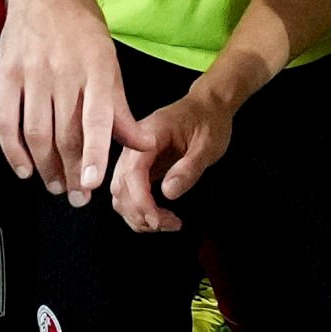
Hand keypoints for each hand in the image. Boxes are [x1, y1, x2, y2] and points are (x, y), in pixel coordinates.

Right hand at [0, 0, 131, 207]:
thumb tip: (142, 144)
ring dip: (45, 166)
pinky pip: (5, 121)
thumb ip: (121, 108)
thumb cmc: (83, 30)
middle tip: (78, 197)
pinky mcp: (6, 75)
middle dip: (71, 171)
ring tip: (55, 185)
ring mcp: (32, 74)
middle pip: (64, 134)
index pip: (96, 118)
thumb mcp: (110, 63)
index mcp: (97, 69)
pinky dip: (13, 150)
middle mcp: (64, 72)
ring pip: (36, 133)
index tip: (92, 183)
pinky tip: (24, 168)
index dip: (94, 153)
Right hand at [108, 79, 242, 233]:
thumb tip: (168, 192)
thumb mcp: (208, 143)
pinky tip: (159, 217)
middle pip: (121, 187)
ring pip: (121, 195)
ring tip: (167, 223)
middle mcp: (134, 146)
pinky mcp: (140, 168)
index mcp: (149, 134)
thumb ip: (189, 167)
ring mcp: (134, 158)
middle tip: (168, 224)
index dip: (141, 201)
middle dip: (140, 213)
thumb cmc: (209, 121)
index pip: (132, 172)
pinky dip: (139, 211)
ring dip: (138, 216)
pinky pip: (130, 194)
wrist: (208, 107)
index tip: (157, 220)